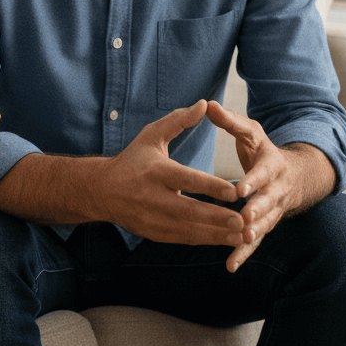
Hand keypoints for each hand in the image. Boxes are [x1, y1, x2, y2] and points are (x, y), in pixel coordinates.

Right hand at [99, 101, 243, 245]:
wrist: (101, 191)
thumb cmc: (132, 160)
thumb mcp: (151, 136)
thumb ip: (178, 121)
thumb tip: (205, 104)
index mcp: (156, 171)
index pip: (187, 180)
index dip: (211, 187)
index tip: (234, 192)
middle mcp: (153, 197)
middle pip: (190, 211)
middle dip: (217, 218)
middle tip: (243, 220)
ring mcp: (153, 219)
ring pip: (189, 230)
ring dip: (217, 235)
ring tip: (242, 236)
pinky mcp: (154, 233)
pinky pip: (184, 239)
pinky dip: (206, 241)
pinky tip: (227, 240)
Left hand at [205, 101, 334, 272]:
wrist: (294, 175)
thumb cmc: (263, 150)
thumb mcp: (251, 132)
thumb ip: (230, 121)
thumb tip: (207, 104)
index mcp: (271, 165)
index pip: (263, 173)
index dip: (254, 181)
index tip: (240, 189)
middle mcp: (276, 190)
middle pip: (268, 202)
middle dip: (257, 210)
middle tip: (244, 218)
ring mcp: (273, 210)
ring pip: (265, 224)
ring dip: (253, 234)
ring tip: (241, 242)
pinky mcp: (265, 225)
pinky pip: (256, 241)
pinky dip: (243, 253)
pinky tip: (230, 265)